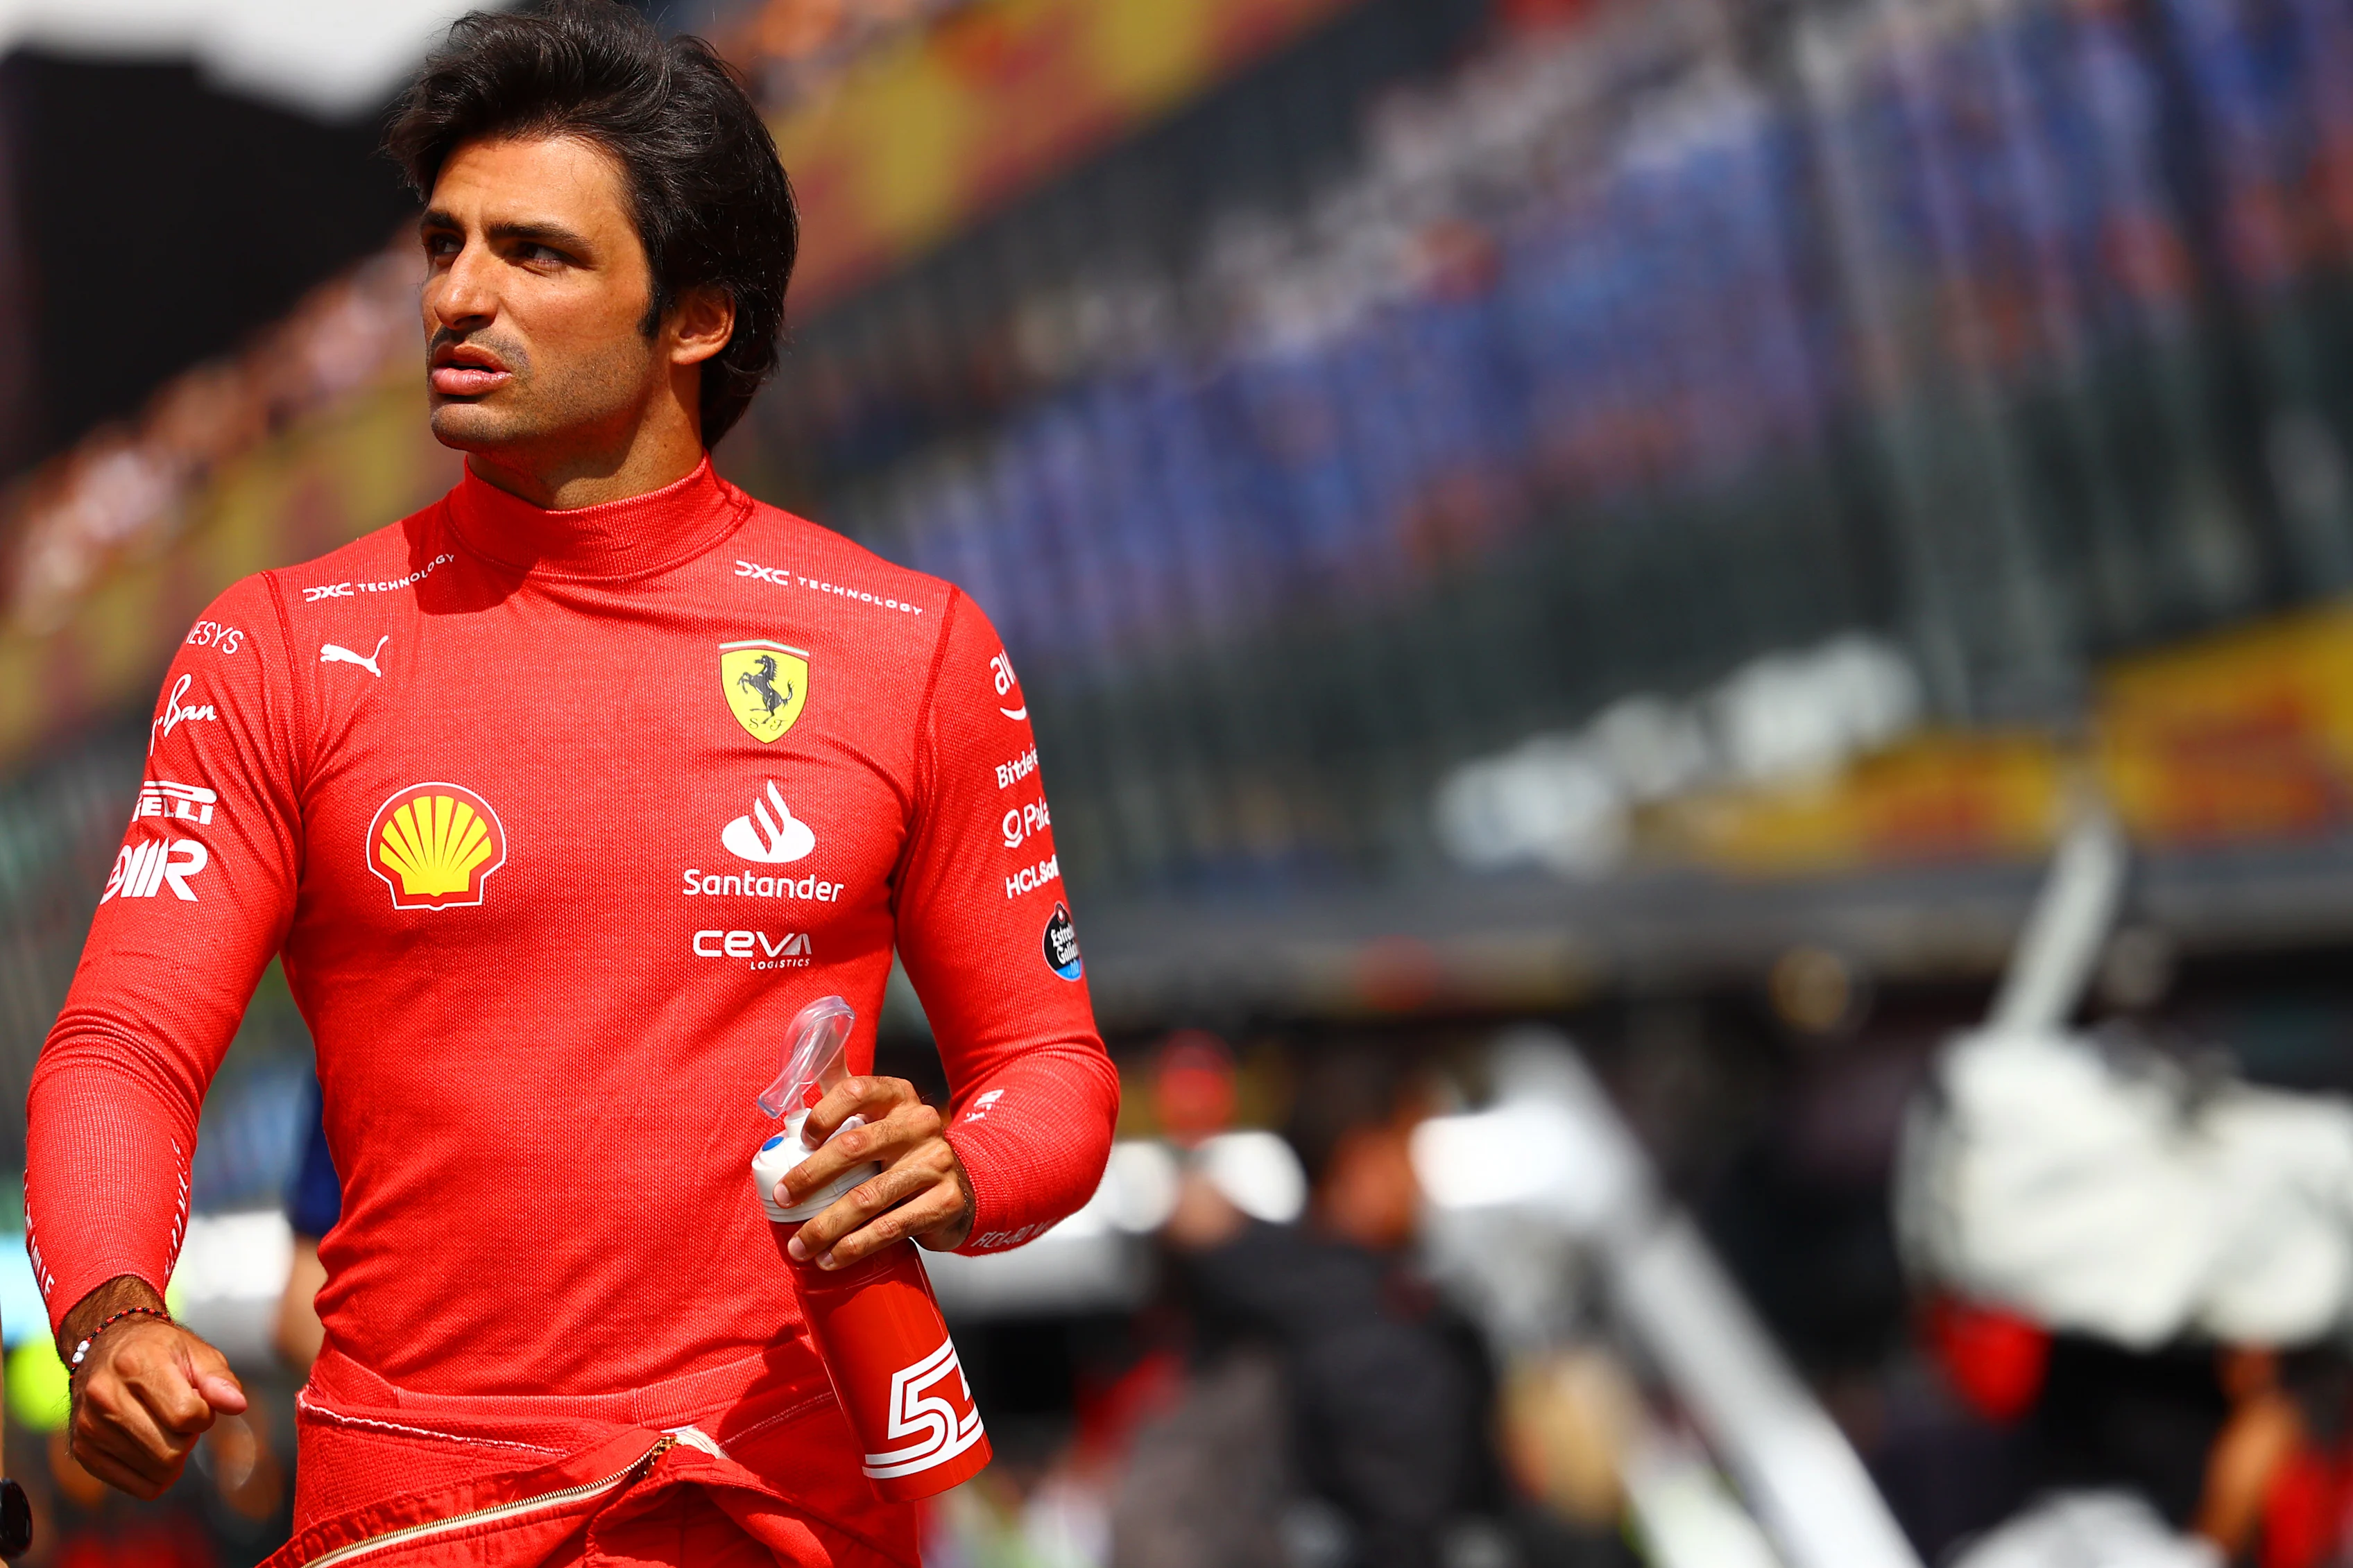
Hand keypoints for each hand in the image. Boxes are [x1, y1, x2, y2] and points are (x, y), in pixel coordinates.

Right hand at [61, 1276, 245, 1499]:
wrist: (105, 1348)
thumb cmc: (158, 1351)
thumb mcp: (194, 1351)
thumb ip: (218, 1379)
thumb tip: (237, 1405)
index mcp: (136, 1365)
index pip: (186, 1415)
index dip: (204, 1414)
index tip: (198, 1401)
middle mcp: (105, 1396)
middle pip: (170, 1451)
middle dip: (189, 1439)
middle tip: (182, 1419)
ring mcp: (89, 1426)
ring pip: (155, 1472)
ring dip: (173, 1458)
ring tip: (165, 1429)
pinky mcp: (83, 1450)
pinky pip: (135, 1487)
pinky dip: (155, 1476)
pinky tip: (152, 1449)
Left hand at [777, 1076, 973, 1268]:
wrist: (959, 1186)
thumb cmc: (901, 1149)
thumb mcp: (878, 1112)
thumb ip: (844, 1086)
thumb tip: (808, 1051)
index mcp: (898, 1096)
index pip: (857, 1090)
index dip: (824, 1113)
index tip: (801, 1140)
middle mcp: (921, 1124)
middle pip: (855, 1146)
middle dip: (810, 1177)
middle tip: (783, 1199)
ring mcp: (936, 1163)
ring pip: (868, 1197)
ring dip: (826, 1226)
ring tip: (799, 1246)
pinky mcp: (946, 1201)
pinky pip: (890, 1227)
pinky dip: (854, 1246)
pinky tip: (831, 1258)